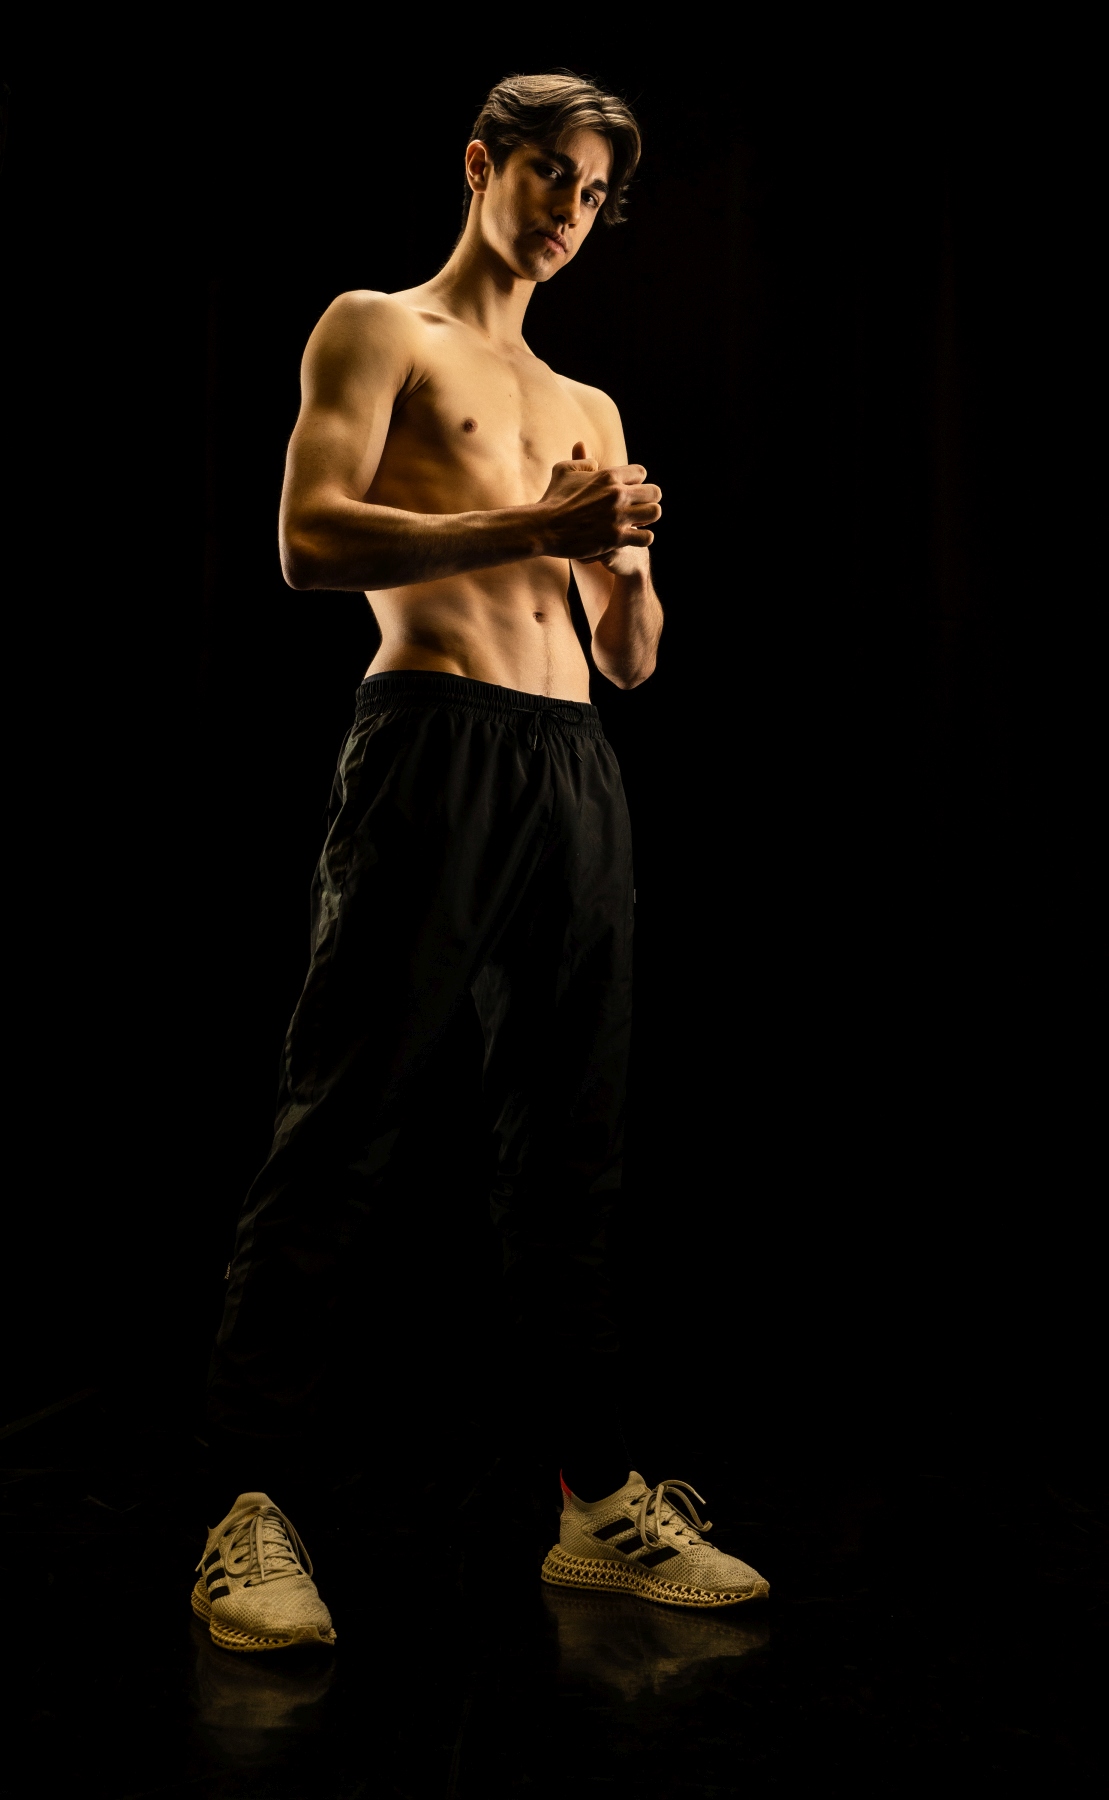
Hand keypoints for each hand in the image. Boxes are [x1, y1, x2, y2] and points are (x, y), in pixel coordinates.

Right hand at [537, 441, 660, 560]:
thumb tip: (594, 463)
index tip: (627, 491)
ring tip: (637, 523)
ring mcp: (618, 517)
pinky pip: (646, 537)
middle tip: (636, 508)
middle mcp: (617, 494)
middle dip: (647, 499)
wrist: (544, 528)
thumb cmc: (552, 499)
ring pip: (654, 513)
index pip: (641, 473)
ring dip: (648, 518)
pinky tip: (632, 537)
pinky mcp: (616, 538)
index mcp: (608, 475)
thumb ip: (581, 461)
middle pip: (654, 492)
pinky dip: (642, 538)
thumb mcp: (563, 470)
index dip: (635, 482)